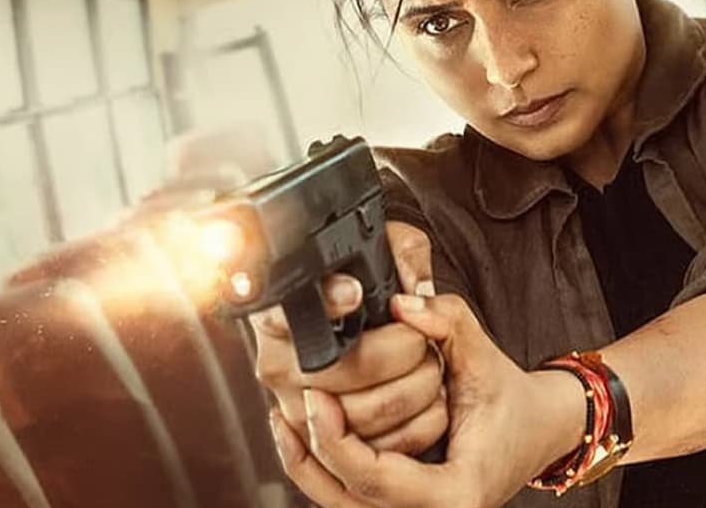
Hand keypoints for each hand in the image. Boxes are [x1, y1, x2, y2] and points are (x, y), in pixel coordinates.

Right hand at [251, 222, 447, 460]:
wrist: (360, 344)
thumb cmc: (369, 297)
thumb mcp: (382, 256)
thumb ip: (403, 254)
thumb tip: (412, 292)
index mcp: (277, 319)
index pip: (286, 313)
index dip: (326, 302)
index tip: (355, 293)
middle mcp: (279, 367)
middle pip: (351, 367)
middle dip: (407, 350)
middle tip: (421, 338)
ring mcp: (300, 413)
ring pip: (373, 412)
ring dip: (421, 388)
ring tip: (427, 367)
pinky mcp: (327, 451)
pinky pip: (384, 447)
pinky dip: (419, 425)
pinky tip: (424, 400)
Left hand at [270, 293, 585, 507]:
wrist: (538, 429)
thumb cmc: (512, 400)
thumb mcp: (483, 355)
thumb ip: (446, 321)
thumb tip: (402, 302)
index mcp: (456, 492)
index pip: (375, 479)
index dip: (336, 441)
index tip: (317, 399)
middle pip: (347, 500)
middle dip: (312, 454)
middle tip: (296, 404)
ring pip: (341, 504)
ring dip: (309, 465)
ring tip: (283, 421)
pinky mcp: (401, 504)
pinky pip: (349, 498)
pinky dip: (324, 469)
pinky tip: (304, 433)